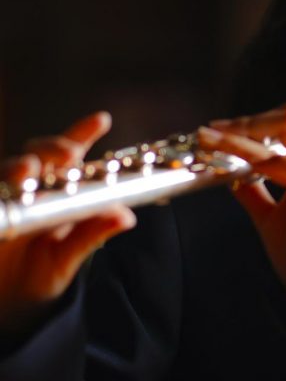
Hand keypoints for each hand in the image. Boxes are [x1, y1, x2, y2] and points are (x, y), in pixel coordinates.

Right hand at [0, 112, 134, 336]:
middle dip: (53, 147)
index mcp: (58, 192)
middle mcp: (31, 188)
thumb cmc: (39, 277)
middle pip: (39, 153)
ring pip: (8, 170)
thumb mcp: (67, 259)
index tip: (102, 119)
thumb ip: (92, 234)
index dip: (83, 132)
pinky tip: (3, 194)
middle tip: (66, 153)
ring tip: (27, 171)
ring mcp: (5, 198)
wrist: (3, 310)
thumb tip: (128, 216)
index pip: (71, 155)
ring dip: (18, 166)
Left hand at [198, 103, 285, 320]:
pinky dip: (262, 159)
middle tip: (215, 129)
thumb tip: (229, 175)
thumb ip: (254, 194)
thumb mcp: (269, 219)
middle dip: (253, 117)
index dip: (258, 117)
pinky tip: (235, 165)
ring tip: (214, 139)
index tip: (217, 128)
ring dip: (249, 132)